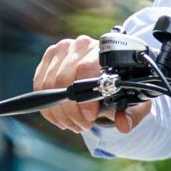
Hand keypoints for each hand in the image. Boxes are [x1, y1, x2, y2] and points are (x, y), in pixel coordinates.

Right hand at [34, 36, 149, 137]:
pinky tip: (61, 117)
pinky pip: (39, 86)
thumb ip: (131, 114)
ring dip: (60, 112)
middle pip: (63, 79)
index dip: (84, 98)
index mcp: (101, 51)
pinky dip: (49, 108)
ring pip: (49, 85)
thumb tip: (124, 125)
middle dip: (72, 110)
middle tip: (83, 125)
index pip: (84, 69)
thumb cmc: (119, 87)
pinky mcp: (48, 58)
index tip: (90, 117)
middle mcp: (79, 45)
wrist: (107, 74)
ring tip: (74, 124)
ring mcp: (61, 50)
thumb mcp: (131, 102)